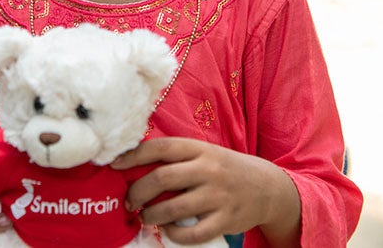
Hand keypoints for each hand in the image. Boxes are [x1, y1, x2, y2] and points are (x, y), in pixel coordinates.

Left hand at [112, 137, 301, 245]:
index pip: (160, 148)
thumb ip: (177, 157)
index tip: (114, 165)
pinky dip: (172, 234)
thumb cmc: (225, 169)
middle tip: (129, 200)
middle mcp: (208, 169)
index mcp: (200, 149)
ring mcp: (218, 196)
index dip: (133, 156)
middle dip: (137, 191)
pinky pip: (191, 234)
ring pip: (172, 208)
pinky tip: (167, 230)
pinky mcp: (225, 220)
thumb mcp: (205, 153)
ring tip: (144, 216)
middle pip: (162, 178)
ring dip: (150, 215)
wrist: (267, 187)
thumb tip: (134, 163)